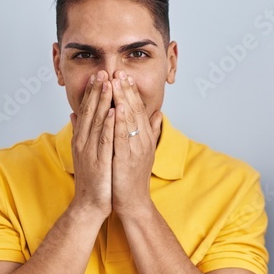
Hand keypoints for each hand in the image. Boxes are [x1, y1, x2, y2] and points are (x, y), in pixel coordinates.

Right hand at [70, 71, 113, 220]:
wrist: (89, 204)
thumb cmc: (92, 179)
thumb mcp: (84, 152)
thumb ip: (80, 132)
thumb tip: (75, 114)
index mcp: (82, 138)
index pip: (88, 110)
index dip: (93, 92)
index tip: (100, 74)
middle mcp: (84, 142)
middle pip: (90, 111)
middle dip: (97, 90)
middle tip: (103, 70)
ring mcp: (90, 151)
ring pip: (97, 122)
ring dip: (103, 102)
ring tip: (109, 84)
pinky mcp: (99, 161)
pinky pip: (105, 140)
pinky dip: (110, 125)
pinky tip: (115, 112)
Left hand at [110, 70, 162, 217]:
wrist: (133, 201)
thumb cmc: (133, 177)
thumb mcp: (144, 150)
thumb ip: (151, 131)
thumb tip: (158, 114)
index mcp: (145, 137)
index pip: (138, 109)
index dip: (131, 92)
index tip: (123, 75)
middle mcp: (143, 140)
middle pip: (135, 110)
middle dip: (126, 90)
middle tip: (119, 71)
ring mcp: (136, 149)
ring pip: (130, 120)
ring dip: (122, 100)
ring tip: (114, 83)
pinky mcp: (128, 159)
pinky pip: (123, 137)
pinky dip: (119, 122)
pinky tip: (115, 109)